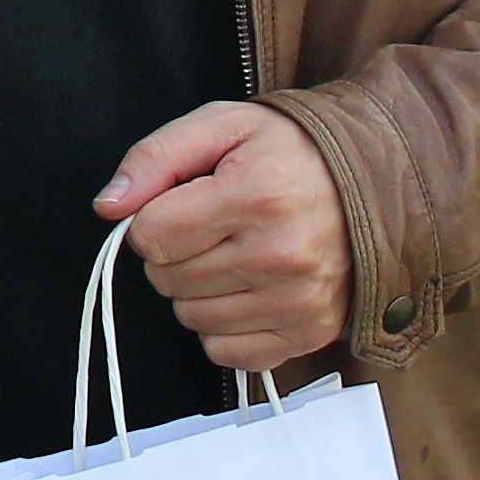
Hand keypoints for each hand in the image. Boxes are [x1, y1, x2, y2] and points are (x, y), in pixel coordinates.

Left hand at [97, 101, 351, 374]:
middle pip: (167, 279)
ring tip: (235, 253)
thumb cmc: (286, 151)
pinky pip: (226, 352)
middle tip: (213, 226)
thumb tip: (109, 207)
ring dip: (197, 290)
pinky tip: (248, 289)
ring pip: (191, 318)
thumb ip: (154, 158)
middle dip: (174, 253)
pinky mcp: (309, 333)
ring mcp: (298, 301)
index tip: (183, 203)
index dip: (154, 218)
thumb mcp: (220, 126)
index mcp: (256, 196)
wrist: (371, 181)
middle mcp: (280, 255)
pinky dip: (224, 327)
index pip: (151, 237)